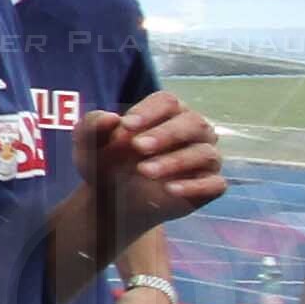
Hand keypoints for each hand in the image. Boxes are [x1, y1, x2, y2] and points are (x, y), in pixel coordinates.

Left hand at [87, 95, 224, 234]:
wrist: (112, 201)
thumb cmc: (106, 163)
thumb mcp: (89, 146)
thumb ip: (91, 127)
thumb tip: (110, 118)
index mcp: (167, 113)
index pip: (168, 102)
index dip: (149, 111)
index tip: (126, 126)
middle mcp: (193, 130)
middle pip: (193, 122)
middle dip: (166, 134)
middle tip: (138, 147)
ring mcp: (204, 157)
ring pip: (205, 153)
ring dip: (175, 161)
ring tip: (145, 171)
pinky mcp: (210, 185)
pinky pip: (215, 183)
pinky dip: (195, 186)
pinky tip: (170, 189)